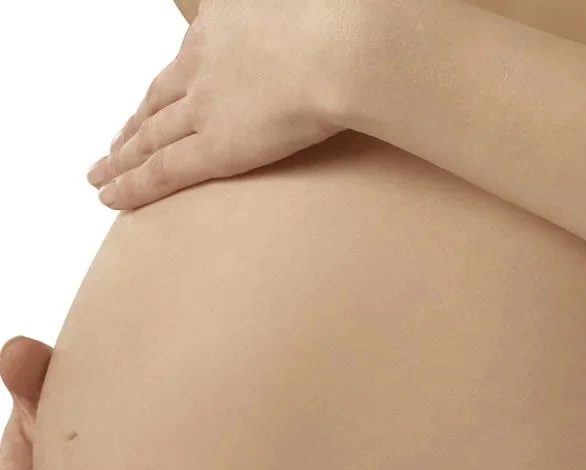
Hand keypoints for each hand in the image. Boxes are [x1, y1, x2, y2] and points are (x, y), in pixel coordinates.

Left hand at [85, 0, 442, 210]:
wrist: (344, 45)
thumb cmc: (345, 21)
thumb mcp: (318, 11)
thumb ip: (310, 23)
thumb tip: (328, 38)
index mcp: (228, 25)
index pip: (188, 61)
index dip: (167, 86)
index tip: (153, 102)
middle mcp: (206, 62)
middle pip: (159, 99)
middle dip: (135, 123)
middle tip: (116, 144)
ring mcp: (206, 105)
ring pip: (150, 136)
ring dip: (122, 156)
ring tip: (103, 174)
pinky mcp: (214, 147)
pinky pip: (162, 170)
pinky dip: (131, 185)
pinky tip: (109, 197)